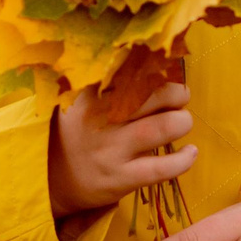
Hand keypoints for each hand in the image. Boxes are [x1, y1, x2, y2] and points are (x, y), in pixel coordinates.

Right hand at [49, 81, 194, 222]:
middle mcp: (102, 118)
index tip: (167, 71)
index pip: (135, 71)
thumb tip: (158, 63)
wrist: (51, 176)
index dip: (159, 69)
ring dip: (182, 122)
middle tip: (179, 99)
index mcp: (94, 93)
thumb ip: (113, 82)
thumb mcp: (84, 100)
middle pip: (156, 95)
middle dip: (177, 94)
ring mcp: (111, 149)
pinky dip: (183, 159)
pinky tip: (190, 153)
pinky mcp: (120, 178)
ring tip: (182, 122)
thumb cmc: (78, 130)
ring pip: (163, 128)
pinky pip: (161, 168)